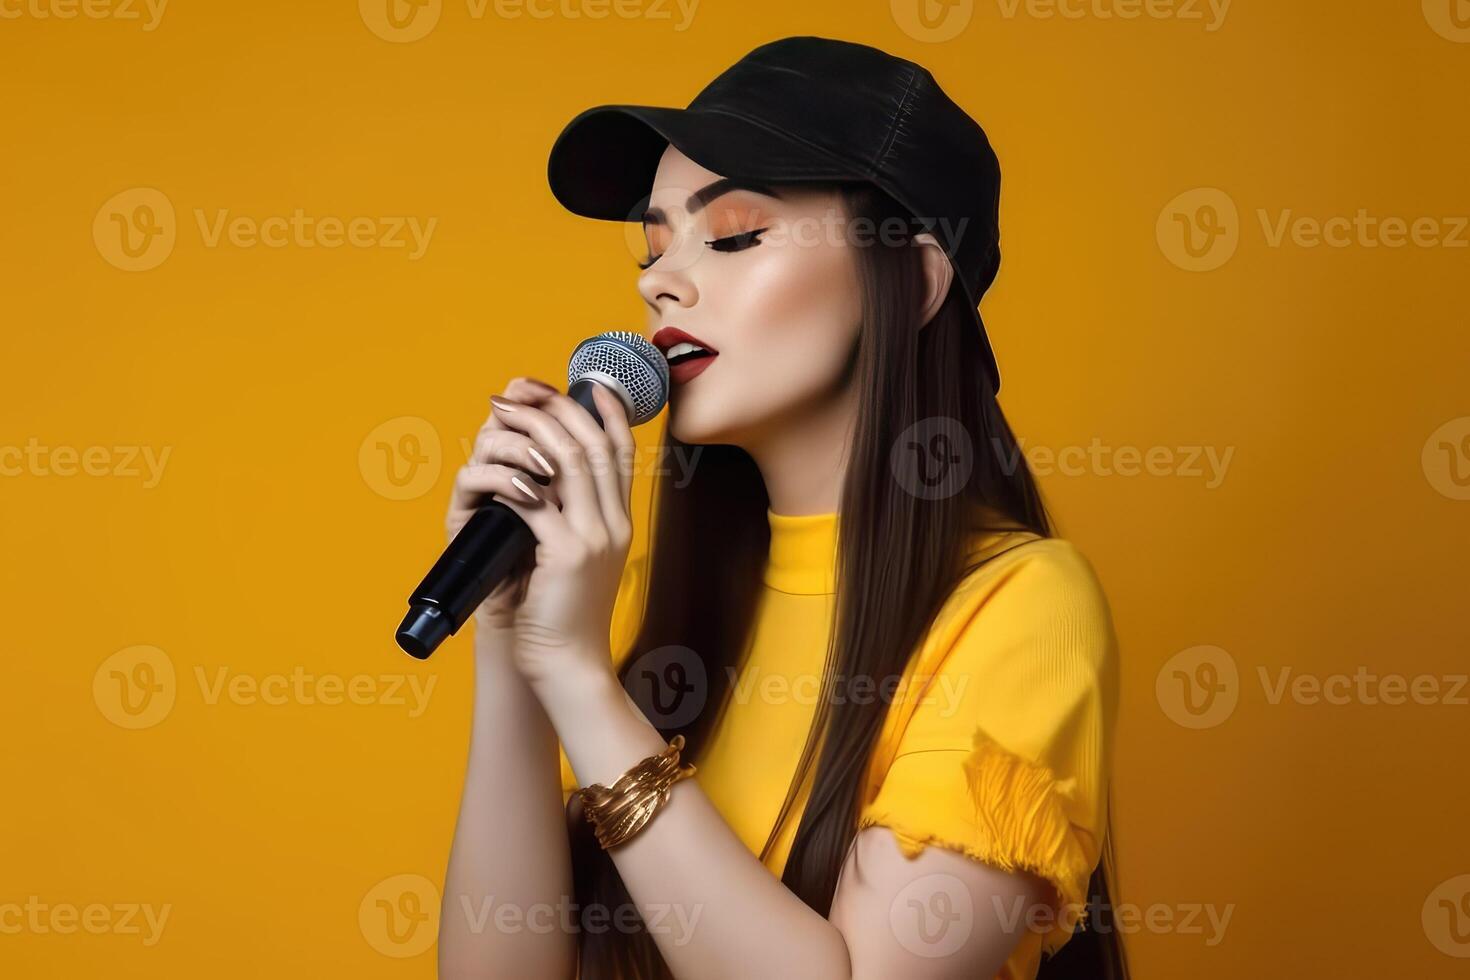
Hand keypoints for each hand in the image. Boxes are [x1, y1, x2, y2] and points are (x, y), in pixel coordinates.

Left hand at [463, 377, 636, 684]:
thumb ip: (568, 520)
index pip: (619, 452)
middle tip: (522, 389)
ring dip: (533, 428)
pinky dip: (514, 479)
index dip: (604, 411)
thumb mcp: (576, 560)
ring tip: (504, 411)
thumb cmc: (562, 617)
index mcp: (620, 523)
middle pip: (592, 443)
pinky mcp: (566, 555)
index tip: (583, 383)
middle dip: (557, 406)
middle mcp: (615, 524)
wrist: (569, 667)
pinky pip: (536, 501)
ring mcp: (594, 538)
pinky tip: (496, 470)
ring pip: (568, 461)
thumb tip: (539, 481)